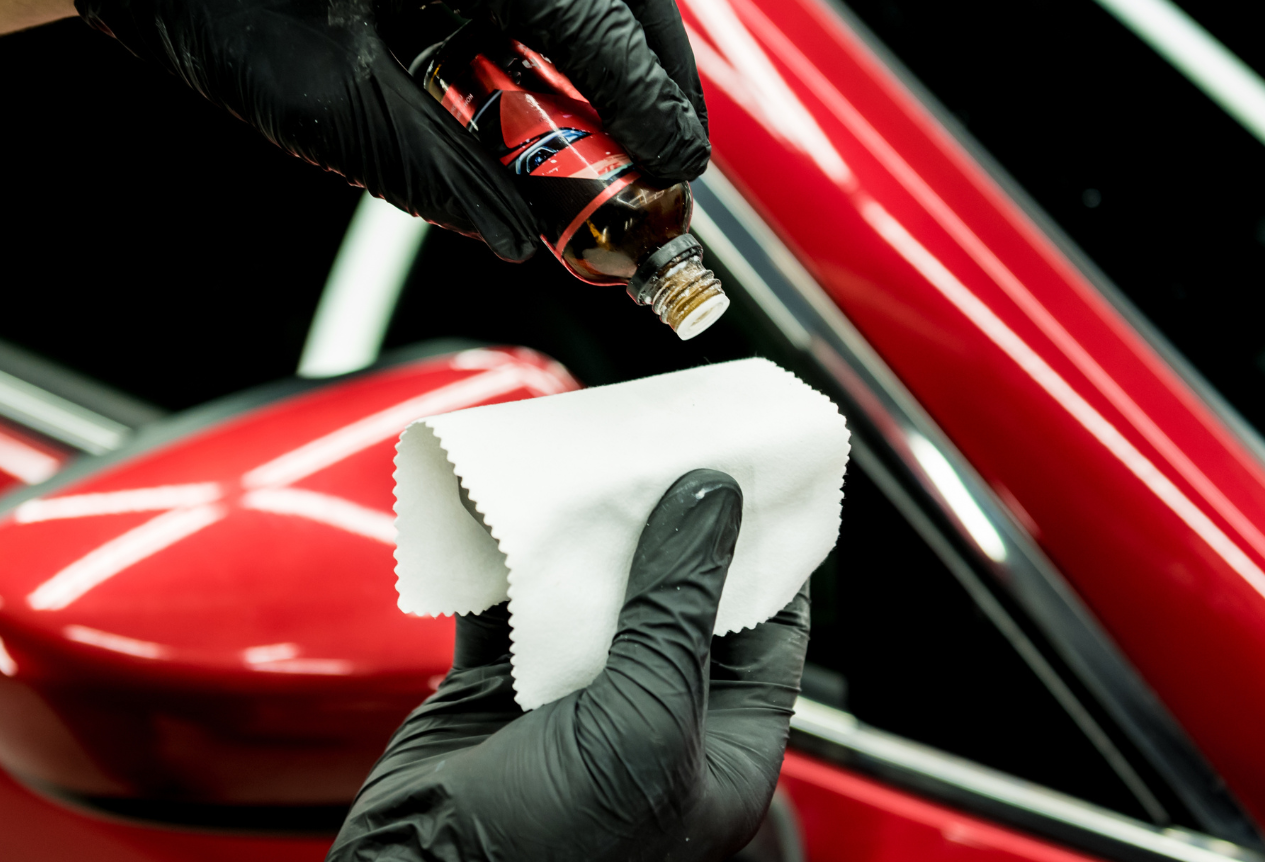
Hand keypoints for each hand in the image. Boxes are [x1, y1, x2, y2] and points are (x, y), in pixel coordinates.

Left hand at [68, 0, 709, 261]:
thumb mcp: (330, 110)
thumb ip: (439, 177)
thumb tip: (518, 234)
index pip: (581, 4)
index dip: (639, 97)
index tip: (675, 167)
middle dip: (657, 73)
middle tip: (679, 162)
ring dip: (624, 53)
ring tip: (644, 139)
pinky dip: (576, 35)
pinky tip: (580, 98)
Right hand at [330, 469, 808, 861]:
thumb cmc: (557, 852)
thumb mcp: (648, 718)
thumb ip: (678, 608)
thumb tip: (713, 502)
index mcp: (719, 748)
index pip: (767, 631)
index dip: (767, 552)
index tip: (763, 476)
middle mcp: (652, 722)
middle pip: (675, 598)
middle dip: (668, 522)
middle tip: (668, 444)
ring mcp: (572, 706)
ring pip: (592, 593)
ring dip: (586, 531)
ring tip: (594, 459)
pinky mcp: (496, 694)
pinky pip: (509, 606)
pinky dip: (504, 557)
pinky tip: (509, 507)